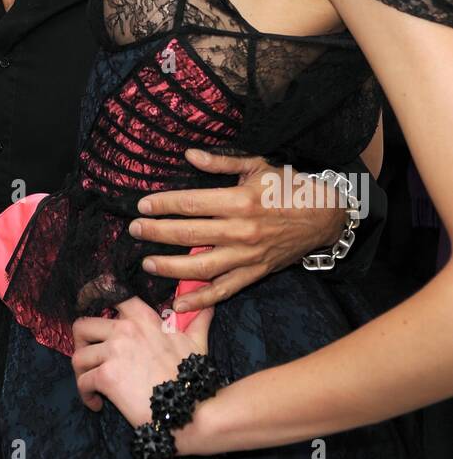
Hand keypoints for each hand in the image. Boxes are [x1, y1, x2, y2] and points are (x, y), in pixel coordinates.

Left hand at [72, 296, 213, 430]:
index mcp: (143, 318)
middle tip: (87, 359)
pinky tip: (97, 403)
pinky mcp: (107, 376)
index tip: (83, 305)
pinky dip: (85, 395)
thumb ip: (197, 321)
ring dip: (81, 373)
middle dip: (79, 343)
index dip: (91, 296)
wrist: (189, 410)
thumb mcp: (196, 343)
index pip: (110, 294)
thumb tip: (207, 305)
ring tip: (91, 386)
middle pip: (82, 325)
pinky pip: (82, 382)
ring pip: (78, 356)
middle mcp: (125, 329)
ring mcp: (114, 351)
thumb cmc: (191, 377)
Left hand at [128, 147, 347, 312]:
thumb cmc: (287, 187)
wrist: (323, 216)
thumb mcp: (256, 165)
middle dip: (156, 233)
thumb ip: (220, 163)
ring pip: (201, 268)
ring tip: (147, 263)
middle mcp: (240, 231)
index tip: (141, 206)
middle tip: (134, 231)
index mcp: (239, 201)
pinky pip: (223, 291)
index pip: (190, 204)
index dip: (162, 205)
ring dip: (170, 267)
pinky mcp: (254, 273)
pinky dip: (200, 300)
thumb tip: (189, 155)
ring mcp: (247, 256)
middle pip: (188, 235)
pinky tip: (178, 303)